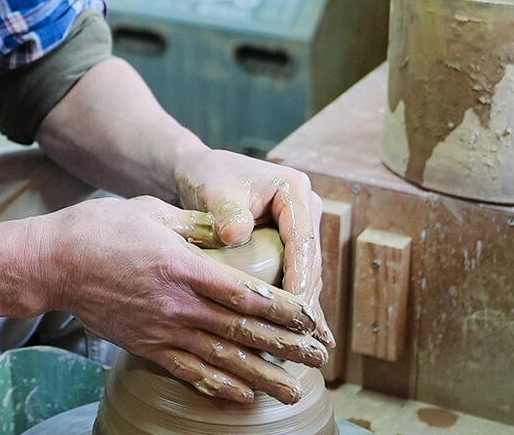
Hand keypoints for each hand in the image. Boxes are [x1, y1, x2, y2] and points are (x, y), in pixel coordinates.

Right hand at [35, 196, 328, 402]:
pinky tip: (242, 395)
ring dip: (261, 376)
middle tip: (318, 358)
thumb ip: (195, 223)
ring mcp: (161, 329)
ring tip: (292, 391)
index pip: (245, 292)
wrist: (53, 264)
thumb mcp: (153, 211)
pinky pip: (188, 371)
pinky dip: (217, 385)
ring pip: (221, 358)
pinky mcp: (145, 345)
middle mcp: (177, 304)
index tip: (310, 318)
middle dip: (285, 347)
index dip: (283, 308)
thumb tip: (230, 228)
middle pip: (242, 330)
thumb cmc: (101, 229)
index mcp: (182, 267)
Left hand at [172, 148, 332, 348]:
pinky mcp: (291, 244)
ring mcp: (301, 227)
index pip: (301, 238)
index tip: (294, 303)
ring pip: (307, 272)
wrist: (203, 172)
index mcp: (294, 190)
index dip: (299, 273)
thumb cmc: (208, 177)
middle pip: (310, 259)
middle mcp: (305, 209)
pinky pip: (297, 275)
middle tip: (296, 333)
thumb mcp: (215, 190)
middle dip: (304, 297)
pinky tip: (303, 334)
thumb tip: (236, 235)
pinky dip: (295, 302)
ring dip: (302, 305)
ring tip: (297, 340)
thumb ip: (227, 212)